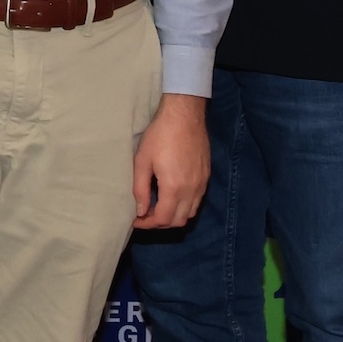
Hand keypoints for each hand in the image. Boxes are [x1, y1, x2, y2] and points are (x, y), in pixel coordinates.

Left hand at [132, 93, 209, 228]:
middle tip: (144, 216)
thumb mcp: (142, 162)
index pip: (163, 219)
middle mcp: (191, 190)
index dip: (147, 224)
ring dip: (173, 216)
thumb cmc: (159, 136)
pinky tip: (170, 197)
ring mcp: (202, 184)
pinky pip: (197, 201)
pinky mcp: (206, 177)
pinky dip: (184, 207)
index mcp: (174, 188)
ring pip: (190, 213)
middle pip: (178, 221)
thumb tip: (140, 211)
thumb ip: (140, 189)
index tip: (135, 220)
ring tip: (156, 208)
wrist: (184, 117)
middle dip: (160, 223)